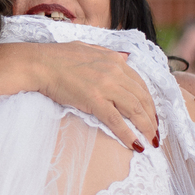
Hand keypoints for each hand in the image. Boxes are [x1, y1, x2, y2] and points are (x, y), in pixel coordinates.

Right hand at [35, 42, 157, 150]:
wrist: (39, 64)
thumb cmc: (57, 57)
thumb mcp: (88, 49)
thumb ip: (108, 55)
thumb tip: (125, 58)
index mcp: (114, 60)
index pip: (140, 84)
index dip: (149, 102)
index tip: (152, 115)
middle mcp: (115, 72)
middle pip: (142, 98)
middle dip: (152, 118)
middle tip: (155, 133)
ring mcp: (106, 86)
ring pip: (135, 109)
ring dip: (146, 127)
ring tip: (151, 141)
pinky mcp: (94, 100)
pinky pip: (116, 120)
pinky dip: (128, 134)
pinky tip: (135, 145)